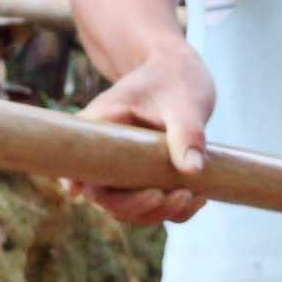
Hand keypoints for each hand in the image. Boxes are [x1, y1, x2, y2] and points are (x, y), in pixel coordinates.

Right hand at [71, 42, 217, 224]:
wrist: (177, 69)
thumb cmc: (173, 77)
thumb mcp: (182, 102)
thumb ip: (187, 133)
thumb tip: (193, 171)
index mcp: (97, 129)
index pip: (83, 173)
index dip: (104, 195)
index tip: (148, 194)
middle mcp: (103, 153)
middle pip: (106, 198)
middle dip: (141, 207)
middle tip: (179, 195)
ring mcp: (121, 166)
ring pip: (127, 206)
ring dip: (158, 212)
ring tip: (193, 196)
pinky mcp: (141, 174)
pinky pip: (148, 202)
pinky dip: (171, 209)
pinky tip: (198, 196)